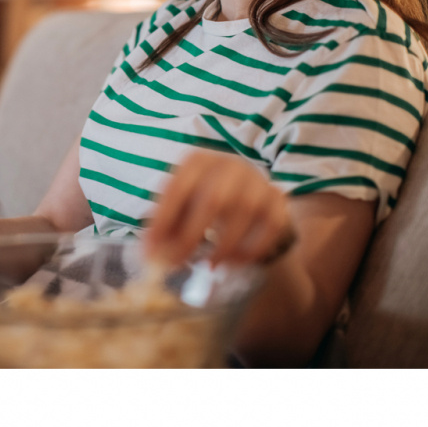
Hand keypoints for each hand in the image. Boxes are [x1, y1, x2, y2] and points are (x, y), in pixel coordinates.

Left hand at [144, 151, 295, 266]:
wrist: (246, 192)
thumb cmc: (202, 199)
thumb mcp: (181, 204)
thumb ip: (165, 225)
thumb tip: (150, 255)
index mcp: (198, 161)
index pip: (178, 188)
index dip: (163, 220)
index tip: (150, 250)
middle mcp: (229, 164)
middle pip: (213, 200)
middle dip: (191, 236)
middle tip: (176, 264)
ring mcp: (257, 180)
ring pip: (244, 212)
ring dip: (224, 246)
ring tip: (208, 266)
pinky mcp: (277, 199)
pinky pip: (271, 226)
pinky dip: (252, 248)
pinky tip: (234, 262)